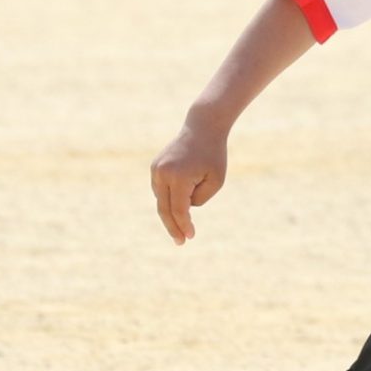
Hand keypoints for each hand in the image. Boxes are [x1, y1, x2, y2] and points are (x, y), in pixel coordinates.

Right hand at [150, 115, 229, 244]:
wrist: (202, 128)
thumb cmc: (213, 155)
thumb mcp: (215, 180)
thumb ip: (199, 199)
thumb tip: (184, 209)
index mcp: (178, 177)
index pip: (179, 209)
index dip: (184, 225)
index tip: (190, 237)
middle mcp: (162, 173)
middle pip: (165, 209)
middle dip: (173, 227)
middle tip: (180, 242)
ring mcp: (156, 170)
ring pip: (162, 200)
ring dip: (173, 211)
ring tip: (186, 217)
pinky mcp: (155, 167)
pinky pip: (161, 190)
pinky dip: (169, 199)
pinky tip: (181, 200)